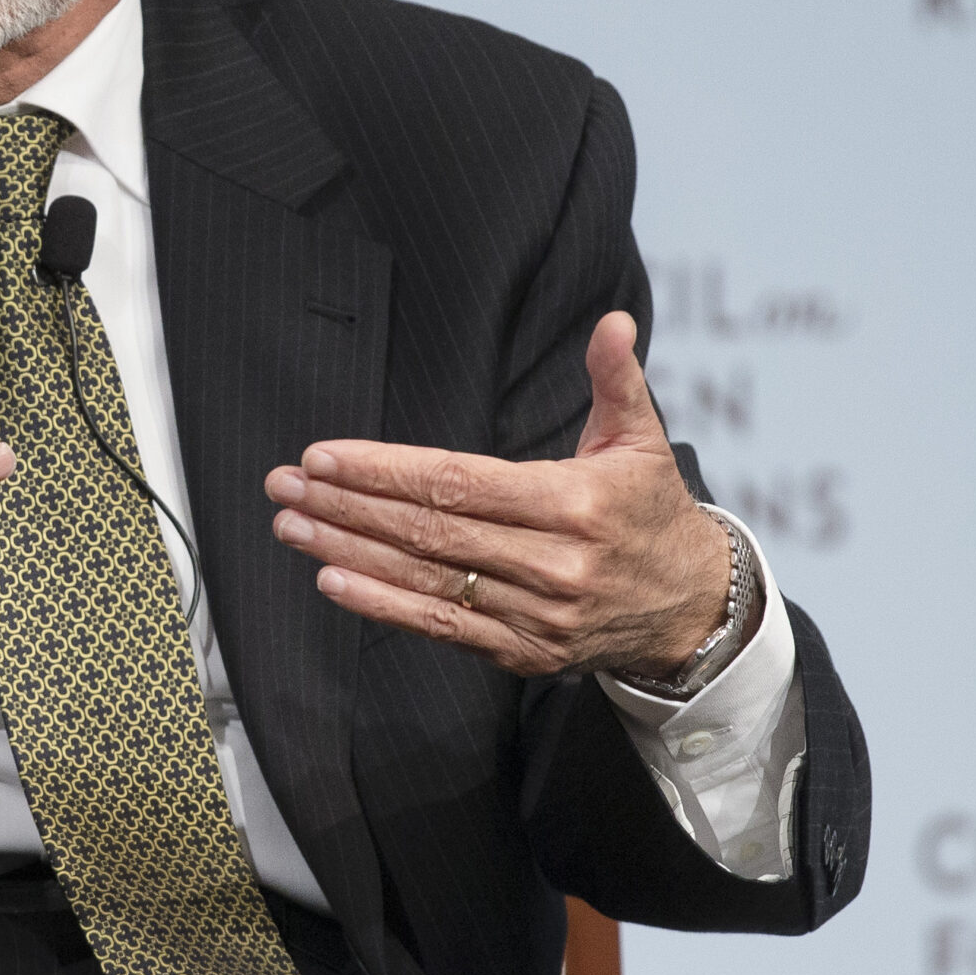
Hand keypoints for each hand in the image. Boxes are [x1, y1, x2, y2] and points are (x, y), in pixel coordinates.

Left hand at [264, 311, 730, 678]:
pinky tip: (332, 579)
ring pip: (423, 579)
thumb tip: (611, 322)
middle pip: (429, 530)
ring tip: (291, 524)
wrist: (692, 608)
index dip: (385, 471)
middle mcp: (552, 564)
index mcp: (574, 504)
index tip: (324, 456)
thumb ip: (615, 378)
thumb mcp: (641, 438)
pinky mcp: (521, 653)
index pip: (458, 482)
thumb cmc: (651, 511)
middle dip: (347, 504)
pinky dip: (381, 605)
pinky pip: (439, 627)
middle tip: (284, 484)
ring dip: (347, 550)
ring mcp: (534, 616)